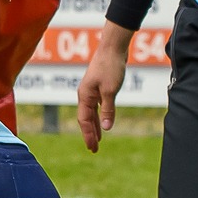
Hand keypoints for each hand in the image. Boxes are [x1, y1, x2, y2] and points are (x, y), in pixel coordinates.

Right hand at [75, 22, 132, 152]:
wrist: (113, 48)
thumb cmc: (110, 67)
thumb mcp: (110, 91)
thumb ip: (108, 110)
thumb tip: (106, 128)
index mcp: (84, 96)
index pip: (84, 120)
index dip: (88, 135)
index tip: (93, 148)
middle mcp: (85, 95)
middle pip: (86, 119)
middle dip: (90, 134)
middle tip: (94, 149)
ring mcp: (92, 91)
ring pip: (91, 113)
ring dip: (94, 126)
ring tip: (98, 139)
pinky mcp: (99, 87)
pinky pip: (97, 106)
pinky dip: (99, 116)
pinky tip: (103, 121)